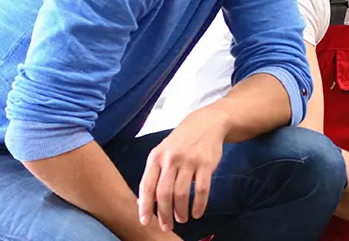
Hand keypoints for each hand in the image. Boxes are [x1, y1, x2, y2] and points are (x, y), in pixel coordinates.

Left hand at [137, 108, 227, 232]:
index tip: (145, 221)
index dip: (145, 206)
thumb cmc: (180, 142)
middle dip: (164, 214)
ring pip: (181, 193)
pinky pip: (202, 189)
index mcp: (156, 157)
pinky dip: (199, 205)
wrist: (206, 123)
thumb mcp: (162, 153)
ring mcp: (189, 161)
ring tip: (182, 219)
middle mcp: (171, 159)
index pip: (147, 186)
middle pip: (164, 193)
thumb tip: (142, 202)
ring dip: (181, 211)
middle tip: (167, 226)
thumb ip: (153, 176)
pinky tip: (197, 213)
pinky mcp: (206, 164)